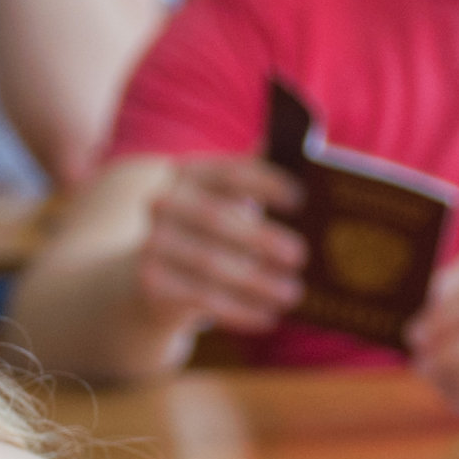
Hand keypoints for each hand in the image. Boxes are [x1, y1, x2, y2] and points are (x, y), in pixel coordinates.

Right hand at [136, 155, 305, 335]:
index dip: (265, 183)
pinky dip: (239, 310)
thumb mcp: (227, 204)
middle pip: (217, 219)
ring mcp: (152, 244)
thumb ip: (257, 180)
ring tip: (292, 293)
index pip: (229, 172)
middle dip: (262, 238)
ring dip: (256, 281)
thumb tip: (308, 142)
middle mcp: (164, 204)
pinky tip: (268, 317)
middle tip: (301, 255)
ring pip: (210, 264)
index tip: (300, 199)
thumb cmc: (207, 235)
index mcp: (188, 174)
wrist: (149, 280)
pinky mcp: (151, 283)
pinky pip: (200, 298)